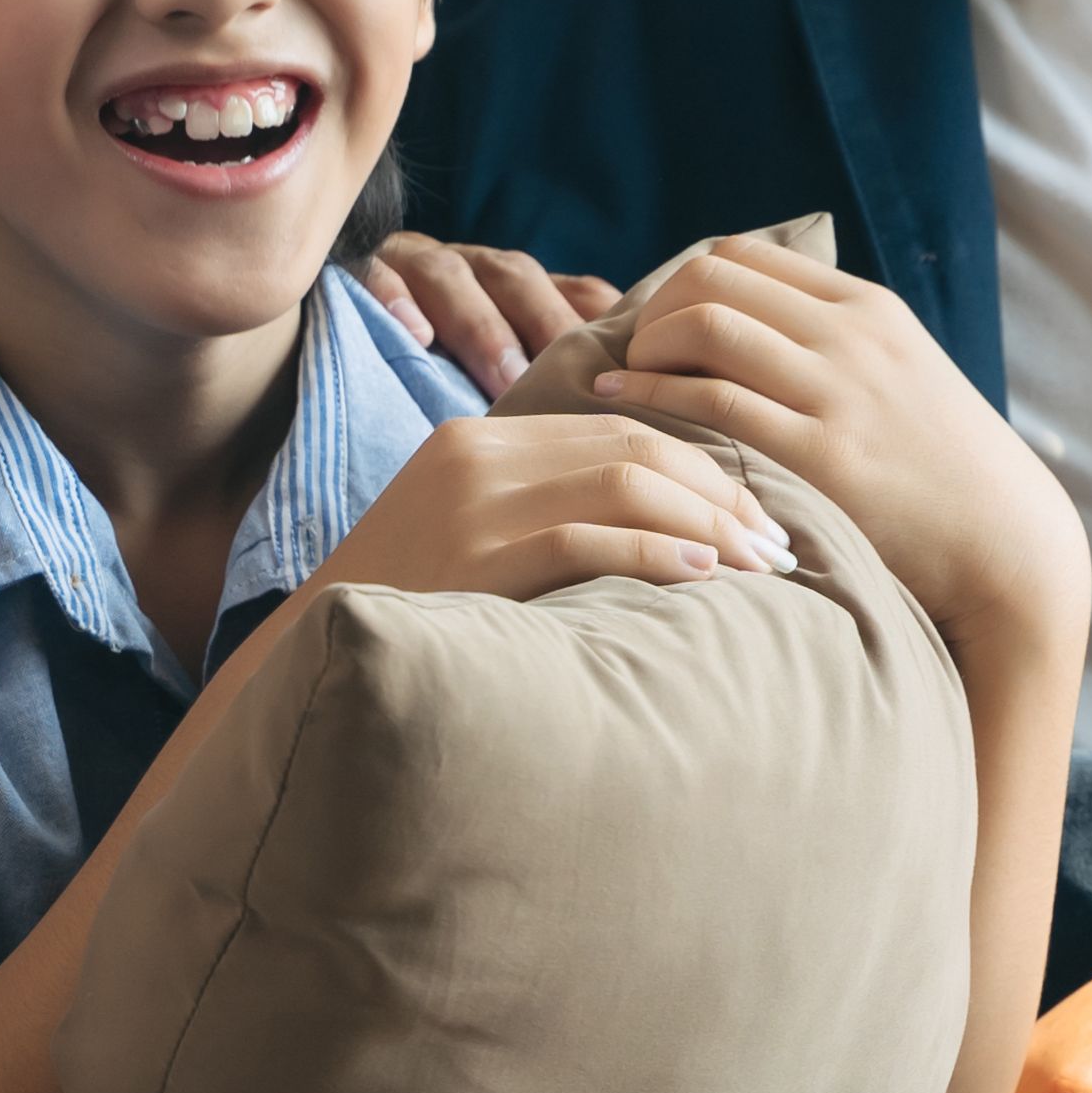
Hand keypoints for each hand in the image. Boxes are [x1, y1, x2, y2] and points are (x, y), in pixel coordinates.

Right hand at [309, 413, 786, 604]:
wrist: (311, 665)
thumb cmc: (411, 618)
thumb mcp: (470, 541)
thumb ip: (543, 513)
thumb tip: (663, 532)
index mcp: (477, 439)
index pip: (616, 427)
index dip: (700, 468)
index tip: (754, 518)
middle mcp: (475, 454)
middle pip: (633, 445)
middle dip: (721, 494)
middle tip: (779, 547)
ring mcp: (471, 503)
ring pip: (624, 482)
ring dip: (707, 524)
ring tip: (760, 568)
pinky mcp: (475, 557)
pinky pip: (589, 538)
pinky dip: (658, 553)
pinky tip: (703, 578)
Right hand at [359, 233, 620, 397]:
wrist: (326, 343)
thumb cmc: (434, 377)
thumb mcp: (502, 376)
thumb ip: (555, 386)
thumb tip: (622, 422)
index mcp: (517, 290)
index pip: (574, 292)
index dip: (602, 324)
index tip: (628, 373)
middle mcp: (469, 268)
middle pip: (516, 279)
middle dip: (545, 326)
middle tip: (574, 384)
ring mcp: (409, 264)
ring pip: (450, 277)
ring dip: (483, 326)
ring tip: (505, 378)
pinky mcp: (353, 270)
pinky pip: (374, 274)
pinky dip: (395, 298)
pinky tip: (414, 335)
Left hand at [582, 235, 1082, 660]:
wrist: (1004, 539)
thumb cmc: (939, 465)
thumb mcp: (898, 373)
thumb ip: (833, 343)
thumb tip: (747, 325)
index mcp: (866, 308)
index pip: (742, 255)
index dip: (682, 284)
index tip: (663, 329)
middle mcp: (851, 335)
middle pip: (711, 278)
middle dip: (654, 311)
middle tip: (636, 357)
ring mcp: (838, 392)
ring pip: (705, 325)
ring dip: (647, 349)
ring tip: (630, 383)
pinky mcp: (822, 455)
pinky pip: (714, 400)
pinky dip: (655, 394)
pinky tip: (628, 406)